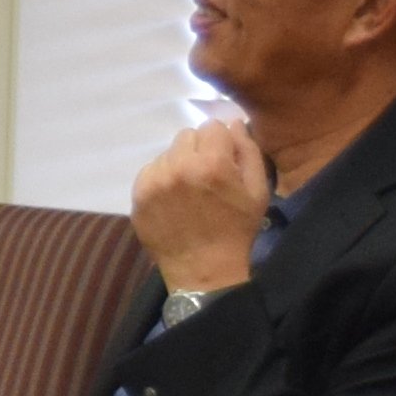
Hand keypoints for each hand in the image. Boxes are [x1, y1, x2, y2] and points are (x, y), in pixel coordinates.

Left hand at [126, 115, 274, 295]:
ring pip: (167, 153)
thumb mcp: (257, 191)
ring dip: (178, 164)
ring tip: (188, 191)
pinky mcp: (137, 196)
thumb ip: (247, 151)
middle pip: (187, 136)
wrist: (204, 271)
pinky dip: (161, 179)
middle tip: (205, 177)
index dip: (221, 143)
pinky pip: (149, 171)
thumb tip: (231, 123)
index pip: (212, 126)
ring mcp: (154, 182)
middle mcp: (179, 167)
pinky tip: (173, 200)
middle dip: (199, 151)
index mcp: (212, 163)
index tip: (224, 162)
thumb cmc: (236, 230)